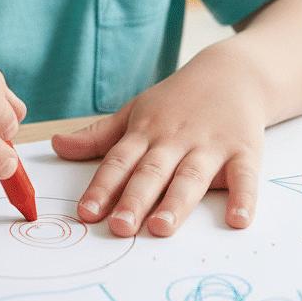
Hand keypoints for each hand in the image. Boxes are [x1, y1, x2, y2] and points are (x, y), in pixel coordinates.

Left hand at [51, 45, 265, 236]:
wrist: (233, 73)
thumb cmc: (178, 101)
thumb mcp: (136, 111)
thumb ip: (99, 136)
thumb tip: (57, 146)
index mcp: (146, 131)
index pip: (119, 161)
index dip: (102, 187)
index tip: (86, 212)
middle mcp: (175, 139)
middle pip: (152, 172)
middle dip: (134, 199)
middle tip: (119, 227)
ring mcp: (211, 145)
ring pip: (191, 176)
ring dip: (177, 202)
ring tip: (161, 227)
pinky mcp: (244, 151)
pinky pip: (245, 177)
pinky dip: (244, 198)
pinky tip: (238, 221)